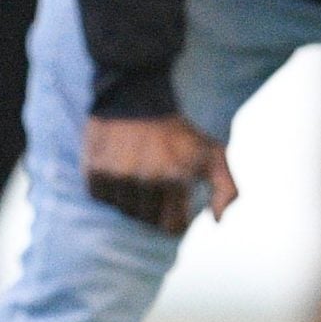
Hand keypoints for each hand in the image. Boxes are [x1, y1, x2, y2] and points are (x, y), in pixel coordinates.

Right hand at [83, 113, 236, 235]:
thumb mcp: (213, 154)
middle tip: (155, 188)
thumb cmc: (179, 130)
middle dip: (153, 210)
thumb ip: (226, 189)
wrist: (137, 94)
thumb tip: (217, 221)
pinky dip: (108, 191)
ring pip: (123, 210)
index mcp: (176, 180)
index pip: (172, 227)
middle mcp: (146, 181)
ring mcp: (118, 176)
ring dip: (130, 200)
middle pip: (147, 220)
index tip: (173, 207)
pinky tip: (118, 172)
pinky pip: (100, 197)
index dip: (174, 220)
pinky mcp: (95, 169)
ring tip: (136, 178)